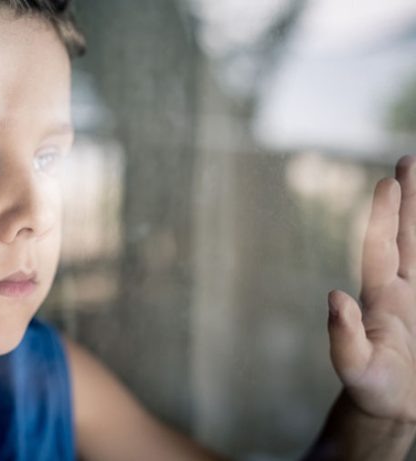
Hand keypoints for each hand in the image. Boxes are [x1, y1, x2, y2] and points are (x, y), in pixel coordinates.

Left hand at [328, 155, 415, 422]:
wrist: (390, 407)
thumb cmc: (370, 388)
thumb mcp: (355, 368)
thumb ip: (343, 337)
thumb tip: (333, 297)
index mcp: (380, 297)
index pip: (381, 247)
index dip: (384, 215)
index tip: (387, 181)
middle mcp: (398, 289)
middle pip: (406, 235)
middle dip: (408, 198)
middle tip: (408, 159)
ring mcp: (415, 298)